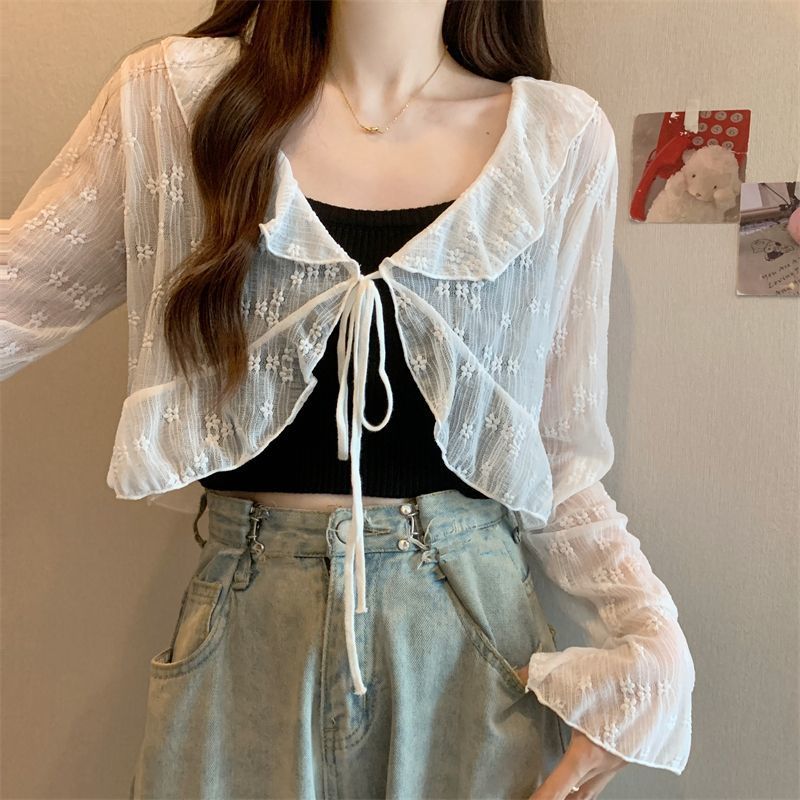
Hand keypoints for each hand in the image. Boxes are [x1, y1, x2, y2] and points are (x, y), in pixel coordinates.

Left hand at [514, 663, 628, 798]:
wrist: (660, 670)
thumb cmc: (616, 674)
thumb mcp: (570, 674)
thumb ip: (537, 678)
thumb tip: (514, 675)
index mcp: (589, 751)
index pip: (558, 786)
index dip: (542, 798)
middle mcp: (607, 763)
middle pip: (576, 795)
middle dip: (558, 798)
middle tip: (540, 797)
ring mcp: (622, 761)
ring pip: (592, 788)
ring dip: (574, 794)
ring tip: (560, 793)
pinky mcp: (631, 753)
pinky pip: (605, 775)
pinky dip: (589, 780)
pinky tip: (583, 775)